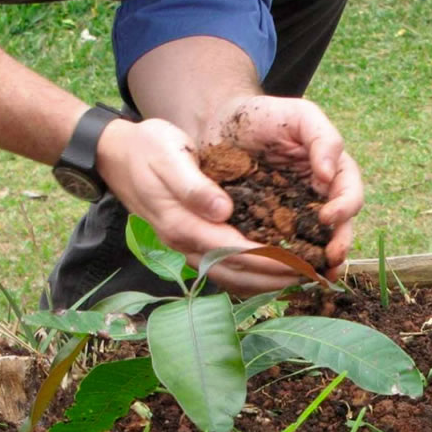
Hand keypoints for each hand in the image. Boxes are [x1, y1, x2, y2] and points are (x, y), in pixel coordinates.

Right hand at [96, 118, 306, 294]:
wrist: (118, 156)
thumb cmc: (147, 149)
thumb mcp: (169, 155)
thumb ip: (193, 186)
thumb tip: (222, 211)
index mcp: (182, 224)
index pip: (233, 250)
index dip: (269, 258)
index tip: (300, 260)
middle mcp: (184, 244)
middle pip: (236, 271)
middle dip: (277, 276)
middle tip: (314, 274)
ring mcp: (186, 248)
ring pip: (231, 277)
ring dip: (267, 282)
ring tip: (302, 278)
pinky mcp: (192, 244)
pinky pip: (225, 269)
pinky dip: (252, 275)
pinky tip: (275, 272)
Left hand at [207, 95, 363, 281]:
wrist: (219, 125)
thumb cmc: (263, 115)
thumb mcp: (299, 115)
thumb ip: (322, 138)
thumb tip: (330, 174)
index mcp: (331, 172)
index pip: (349, 194)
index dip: (345, 208)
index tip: (328, 217)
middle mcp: (316, 198)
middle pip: (337, 228)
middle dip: (337, 245)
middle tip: (330, 260)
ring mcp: (292, 216)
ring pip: (311, 244)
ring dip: (315, 263)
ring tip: (312, 277)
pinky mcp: (266, 228)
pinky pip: (279, 248)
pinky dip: (281, 263)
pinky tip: (277, 275)